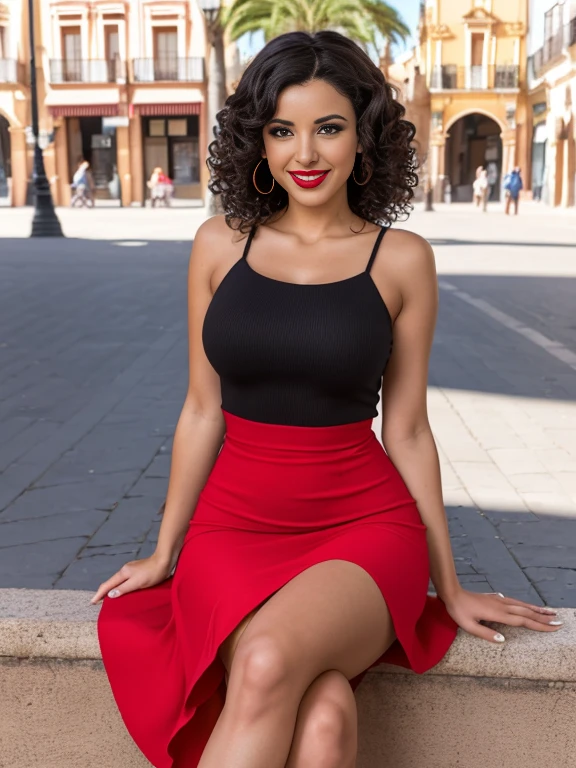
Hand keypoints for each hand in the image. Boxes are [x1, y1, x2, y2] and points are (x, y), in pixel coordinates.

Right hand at [89, 552, 173, 604]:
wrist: (165, 561)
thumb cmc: (152, 573)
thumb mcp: (137, 583)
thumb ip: (123, 589)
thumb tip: (109, 595)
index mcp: (123, 573)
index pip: (107, 585)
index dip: (99, 594)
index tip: (92, 602)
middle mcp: (125, 570)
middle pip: (111, 582)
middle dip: (103, 592)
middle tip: (97, 602)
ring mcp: (131, 570)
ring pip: (118, 581)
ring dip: (112, 590)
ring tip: (108, 599)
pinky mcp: (138, 571)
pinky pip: (125, 581)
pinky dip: (120, 587)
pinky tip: (123, 591)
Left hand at [443, 587, 562, 643]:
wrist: (452, 592)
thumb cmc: (458, 611)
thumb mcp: (469, 626)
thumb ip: (486, 634)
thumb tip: (504, 641)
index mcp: (497, 614)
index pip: (522, 621)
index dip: (538, 624)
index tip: (553, 627)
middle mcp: (501, 605)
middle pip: (526, 612)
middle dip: (543, 617)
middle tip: (559, 621)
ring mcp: (498, 600)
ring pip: (522, 605)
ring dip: (536, 609)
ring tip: (550, 612)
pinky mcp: (494, 598)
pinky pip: (514, 602)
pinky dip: (525, 605)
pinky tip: (527, 606)